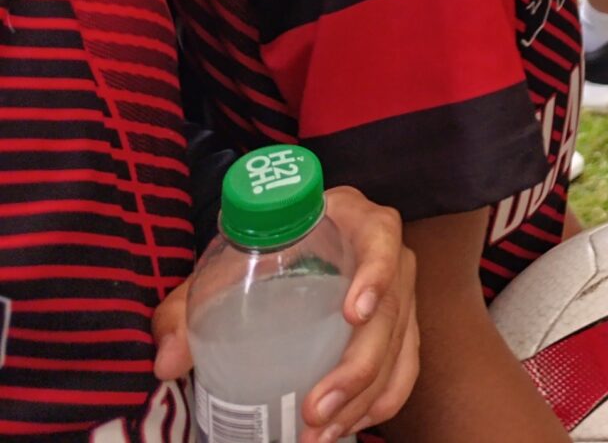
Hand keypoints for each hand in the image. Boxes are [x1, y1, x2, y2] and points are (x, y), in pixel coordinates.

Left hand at [155, 187, 420, 442]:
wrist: (287, 253)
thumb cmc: (261, 255)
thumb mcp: (223, 268)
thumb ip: (187, 309)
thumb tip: (167, 363)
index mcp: (354, 222)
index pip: (380, 237)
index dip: (376, 273)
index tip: (352, 314)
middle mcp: (390, 256)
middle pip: (392, 310)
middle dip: (358, 368)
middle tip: (314, 410)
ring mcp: (401, 295)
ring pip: (401, 349)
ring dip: (365, 398)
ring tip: (319, 435)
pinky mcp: (402, 330)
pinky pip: (405, 369)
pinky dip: (380, 402)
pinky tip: (345, 427)